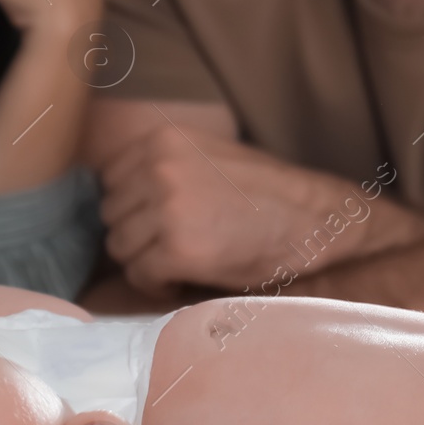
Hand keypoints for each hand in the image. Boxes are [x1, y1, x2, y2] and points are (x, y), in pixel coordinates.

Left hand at [100, 127, 423, 294]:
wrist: (314, 222)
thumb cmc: (266, 196)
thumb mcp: (208, 158)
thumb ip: (164, 167)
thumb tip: (119, 197)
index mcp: (164, 140)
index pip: (109, 177)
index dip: (130, 206)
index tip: (150, 223)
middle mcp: (159, 168)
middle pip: (110, 213)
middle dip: (135, 234)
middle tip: (165, 249)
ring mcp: (166, 207)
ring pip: (119, 246)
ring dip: (143, 260)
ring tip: (175, 265)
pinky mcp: (176, 248)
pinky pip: (139, 274)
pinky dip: (155, 284)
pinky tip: (180, 280)